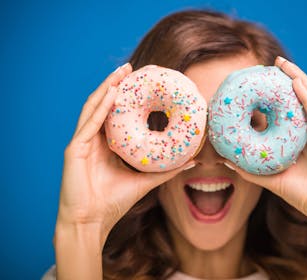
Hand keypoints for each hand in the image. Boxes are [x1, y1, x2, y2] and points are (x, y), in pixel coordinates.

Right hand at [56, 63, 193, 243]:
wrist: (91, 222)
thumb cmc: (114, 202)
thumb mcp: (145, 180)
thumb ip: (167, 169)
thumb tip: (194, 160)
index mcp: (105, 144)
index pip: (114, 113)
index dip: (126, 95)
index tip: (141, 80)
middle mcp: (92, 139)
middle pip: (103, 104)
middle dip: (115, 83)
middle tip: (130, 67)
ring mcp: (82, 142)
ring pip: (93, 108)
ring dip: (107, 88)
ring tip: (121, 72)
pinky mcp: (74, 149)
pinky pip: (88, 124)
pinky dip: (100, 107)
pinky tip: (112, 93)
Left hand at [225, 57, 306, 233]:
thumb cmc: (302, 194)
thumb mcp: (271, 177)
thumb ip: (250, 169)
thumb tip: (226, 160)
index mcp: (305, 136)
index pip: (293, 107)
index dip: (281, 90)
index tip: (264, 77)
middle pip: (305, 97)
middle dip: (291, 77)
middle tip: (276, 62)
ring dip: (300, 80)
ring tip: (286, 65)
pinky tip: (297, 84)